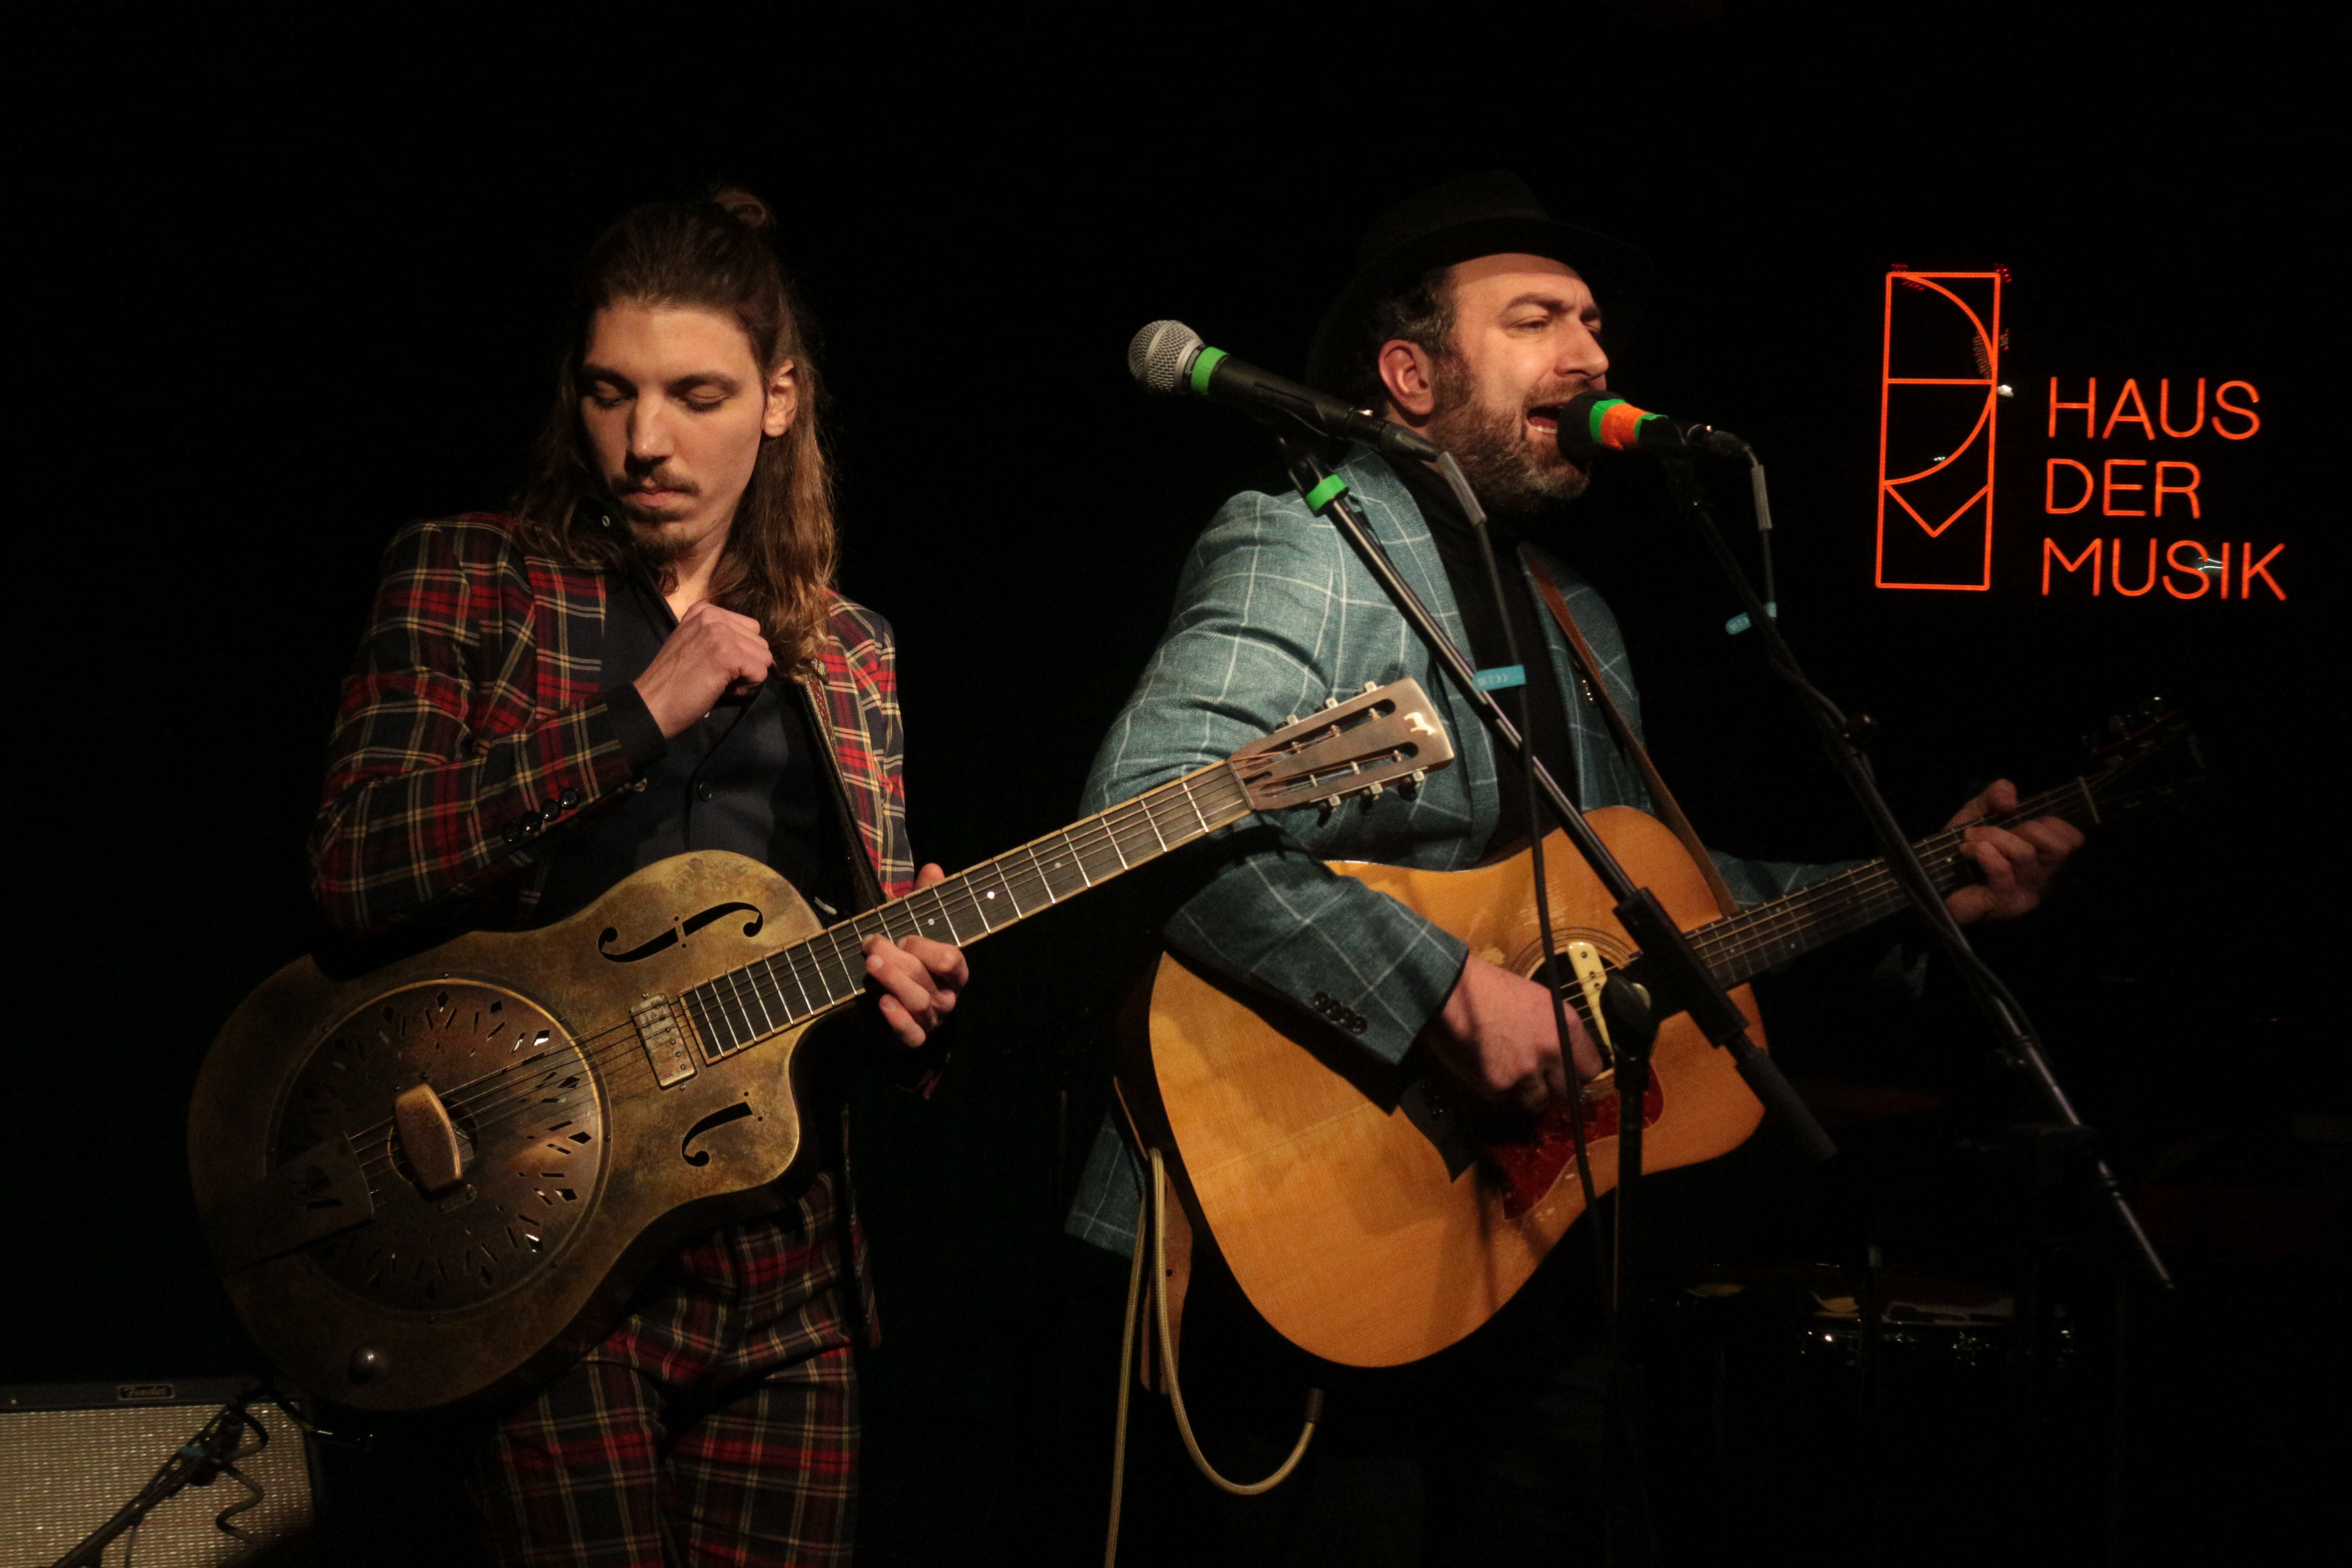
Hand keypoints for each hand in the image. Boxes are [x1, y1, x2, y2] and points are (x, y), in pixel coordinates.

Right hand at [633, 600, 773, 739]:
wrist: (652, 702)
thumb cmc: (674, 680)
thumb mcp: (694, 642)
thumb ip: (720, 635)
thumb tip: (755, 646)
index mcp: (705, 610)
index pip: (750, 628)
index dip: (739, 652)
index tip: (714, 664)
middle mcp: (713, 615)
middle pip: (760, 642)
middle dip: (746, 663)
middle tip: (717, 676)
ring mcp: (721, 633)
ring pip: (764, 657)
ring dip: (746, 675)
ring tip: (718, 681)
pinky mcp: (728, 653)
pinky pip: (760, 673)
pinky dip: (746, 687)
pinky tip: (721, 688)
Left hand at [863, 864, 967, 1048]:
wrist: (890, 1009)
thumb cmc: (908, 962)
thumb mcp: (915, 929)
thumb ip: (925, 900)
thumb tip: (932, 867)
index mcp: (953, 971)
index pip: (952, 960)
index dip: (926, 947)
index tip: (903, 936)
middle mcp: (946, 996)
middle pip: (927, 978)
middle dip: (898, 959)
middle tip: (870, 945)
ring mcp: (931, 1020)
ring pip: (918, 1003)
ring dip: (893, 981)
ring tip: (870, 964)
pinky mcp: (912, 1039)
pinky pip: (911, 1035)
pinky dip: (897, 1019)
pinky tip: (880, 1001)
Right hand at [1427, 954, 1604, 1113]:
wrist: (1449, 991)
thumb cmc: (1491, 988)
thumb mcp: (1538, 1001)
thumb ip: (1556, 1030)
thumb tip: (1564, 1055)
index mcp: (1567, 1026)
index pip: (1592, 1069)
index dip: (1578, 1071)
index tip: (1567, 1071)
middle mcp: (1552, 1053)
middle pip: (1567, 1091)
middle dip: (1553, 1086)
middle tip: (1538, 1076)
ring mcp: (1525, 1073)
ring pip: (1536, 1101)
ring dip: (1526, 1092)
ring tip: (1509, 1072)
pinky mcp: (1498, 1088)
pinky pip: (1506, 1099)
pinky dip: (1498, 1090)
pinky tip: (1486, 1069)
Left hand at [1942, 779, 2083, 924]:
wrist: (1935, 878)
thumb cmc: (1965, 846)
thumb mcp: (1981, 811)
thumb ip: (1997, 795)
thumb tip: (2010, 800)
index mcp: (2046, 857)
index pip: (2072, 840)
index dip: (2050, 823)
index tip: (2020, 820)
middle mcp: (2044, 877)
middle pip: (2058, 848)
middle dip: (2024, 828)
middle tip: (1991, 829)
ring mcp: (2027, 893)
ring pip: (2025, 854)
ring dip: (1992, 837)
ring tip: (1969, 840)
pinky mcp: (2005, 903)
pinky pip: (2002, 869)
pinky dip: (1983, 852)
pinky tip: (1968, 851)